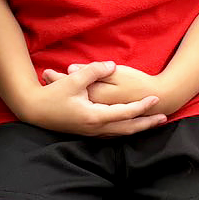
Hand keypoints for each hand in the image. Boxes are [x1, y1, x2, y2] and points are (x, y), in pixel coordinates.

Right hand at [22, 61, 166, 135]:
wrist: (34, 111)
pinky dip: (125, 130)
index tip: (156, 99)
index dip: (141, 106)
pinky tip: (130, 126)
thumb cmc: (52, 96)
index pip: (124, 113)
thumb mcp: (73, 80)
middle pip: (128, 129)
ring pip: (120, 134)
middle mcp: (95, 129)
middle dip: (147, 124)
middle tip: (164, 118)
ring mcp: (91, 133)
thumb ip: (94, 71)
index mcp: (94, 117)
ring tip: (153, 123)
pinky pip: (112, 134)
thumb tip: (111, 65)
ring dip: (138, 128)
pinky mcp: (87, 132)